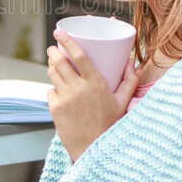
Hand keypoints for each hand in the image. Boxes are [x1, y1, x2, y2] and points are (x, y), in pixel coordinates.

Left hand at [46, 31, 139, 162]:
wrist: (94, 150)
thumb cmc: (111, 126)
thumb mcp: (123, 102)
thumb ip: (129, 80)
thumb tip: (131, 62)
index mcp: (96, 83)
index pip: (78, 54)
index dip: (67, 40)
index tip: (59, 32)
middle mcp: (78, 88)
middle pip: (59, 61)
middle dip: (53, 51)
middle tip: (54, 48)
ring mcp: (65, 98)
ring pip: (52, 74)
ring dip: (52, 66)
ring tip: (55, 65)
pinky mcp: (55, 109)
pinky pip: (50, 92)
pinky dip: (54, 90)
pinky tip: (60, 91)